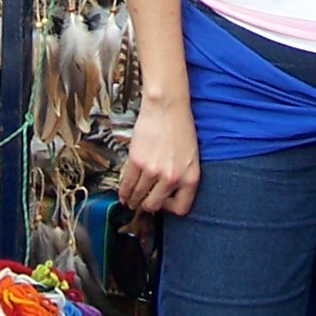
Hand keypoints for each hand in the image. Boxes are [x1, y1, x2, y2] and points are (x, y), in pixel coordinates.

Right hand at [118, 94, 201, 215]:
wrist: (167, 107)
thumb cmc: (181, 128)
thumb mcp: (192, 157)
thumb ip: (183, 177)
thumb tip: (168, 193)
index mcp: (190, 178)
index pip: (181, 208)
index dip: (170, 208)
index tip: (163, 204)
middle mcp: (173, 178)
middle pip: (155, 205)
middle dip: (147, 206)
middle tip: (142, 204)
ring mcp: (154, 171)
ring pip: (139, 197)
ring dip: (133, 201)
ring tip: (130, 201)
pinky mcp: (137, 162)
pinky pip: (128, 184)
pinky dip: (124, 192)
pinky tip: (124, 194)